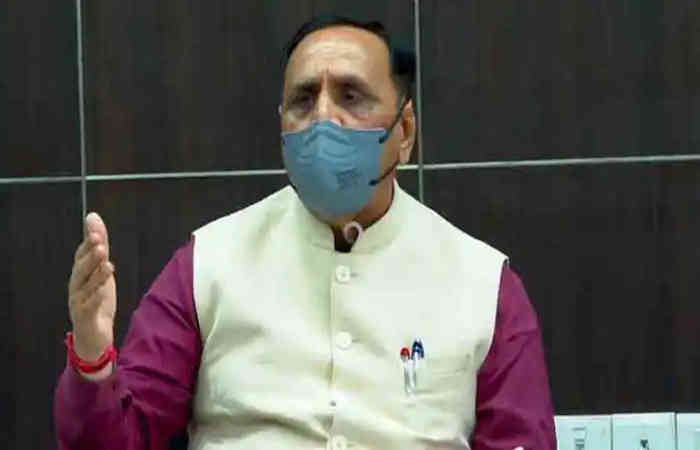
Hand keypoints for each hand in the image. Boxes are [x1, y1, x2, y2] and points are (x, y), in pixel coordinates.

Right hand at [68, 212, 116, 361]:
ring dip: (96, 276)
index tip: (96, 230)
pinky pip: (89, 307)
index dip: (88, 243)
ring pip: (85, 287)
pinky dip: (96, 299)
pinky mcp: (85, 317)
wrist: (94, 334)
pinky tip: (103, 292)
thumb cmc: (97, 299)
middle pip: (81, 270)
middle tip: (100, 245)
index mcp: (80, 274)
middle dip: (90, 257)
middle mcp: (76, 286)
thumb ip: (99, 247)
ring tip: (108, 265)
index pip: (81, 256)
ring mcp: (78, 302)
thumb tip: (93, 217)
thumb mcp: (101, 270)